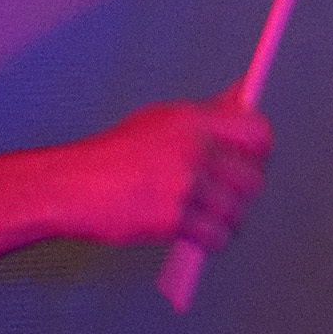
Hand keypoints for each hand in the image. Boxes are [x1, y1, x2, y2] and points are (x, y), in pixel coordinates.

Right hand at [57, 87, 271, 250]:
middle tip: (226, 195)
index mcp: (192, 121)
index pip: (256, 132)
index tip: (254, 159)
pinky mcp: (174, 219)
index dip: (260, 150)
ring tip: (206, 217)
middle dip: (242, 192)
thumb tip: (241, 93)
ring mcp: (185, 186)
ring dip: (226, 220)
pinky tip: (195, 233)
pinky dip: (210, 240)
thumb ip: (207, 113)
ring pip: (236, 212)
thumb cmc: (114, 155)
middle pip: (252, 179)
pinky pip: (216, 236)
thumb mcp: (161, 120)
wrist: (72, 186)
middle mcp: (193, 150)